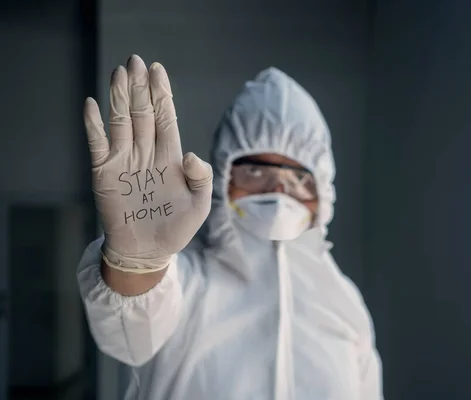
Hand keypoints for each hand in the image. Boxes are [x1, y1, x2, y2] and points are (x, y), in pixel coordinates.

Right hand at [83, 55, 211, 271]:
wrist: (148, 252)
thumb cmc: (177, 228)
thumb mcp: (200, 204)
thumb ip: (202, 177)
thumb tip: (191, 154)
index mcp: (170, 157)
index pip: (165, 118)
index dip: (162, 94)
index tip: (157, 70)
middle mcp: (147, 153)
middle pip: (142, 113)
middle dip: (140, 87)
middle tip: (135, 61)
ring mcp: (125, 161)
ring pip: (122, 122)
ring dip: (119, 98)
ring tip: (119, 74)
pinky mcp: (105, 173)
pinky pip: (99, 145)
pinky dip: (94, 126)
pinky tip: (92, 105)